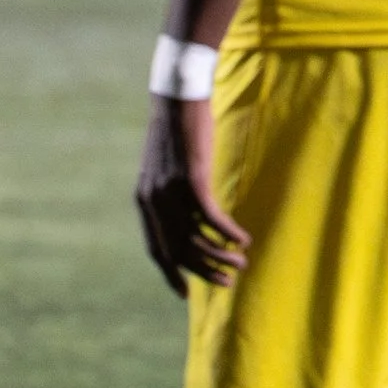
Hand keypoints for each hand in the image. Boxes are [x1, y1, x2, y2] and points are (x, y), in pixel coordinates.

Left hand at [134, 96, 250, 294]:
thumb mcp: (165, 166)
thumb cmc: (176, 129)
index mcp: (144, 200)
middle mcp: (153, 200)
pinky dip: (228, 232)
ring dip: (221, 255)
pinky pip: (212, 218)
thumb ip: (169, 192)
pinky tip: (243, 238)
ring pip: (197, 239)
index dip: (171, 274)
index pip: (155, 249)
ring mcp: (171, 191)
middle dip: (203, 271)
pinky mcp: (192, 179)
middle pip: (178, 251)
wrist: (177, 95)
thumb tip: (185, 215)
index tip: (186, 293)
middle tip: (226, 281)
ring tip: (241, 263)